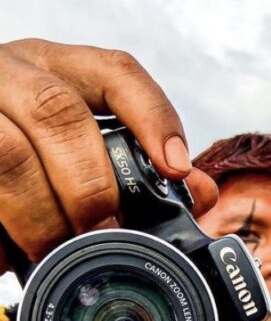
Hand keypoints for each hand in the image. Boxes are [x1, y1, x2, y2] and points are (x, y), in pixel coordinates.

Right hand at [0, 39, 217, 272]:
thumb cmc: (30, 147)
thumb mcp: (79, 141)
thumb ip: (138, 165)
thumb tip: (201, 193)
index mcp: (59, 68)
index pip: (115, 72)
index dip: (153, 118)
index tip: (177, 168)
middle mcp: (14, 74)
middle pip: (58, 115)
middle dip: (89, 187)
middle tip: (102, 233)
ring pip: (9, 154)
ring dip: (42, 214)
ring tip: (56, 251)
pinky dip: (2, 230)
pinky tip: (10, 253)